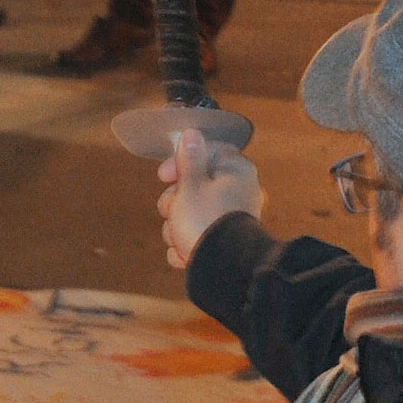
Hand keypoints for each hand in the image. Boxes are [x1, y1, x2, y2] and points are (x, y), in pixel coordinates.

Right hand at [158, 139, 265, 269]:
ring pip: (192, 214)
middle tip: (171, 211)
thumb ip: (189, 159)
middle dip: (174, 203)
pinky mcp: (223, 242)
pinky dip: (187, 246)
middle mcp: (238, 192)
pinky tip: (185, 254)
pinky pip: (197, 237)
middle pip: (195, 187)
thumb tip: (192, 133)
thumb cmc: (205, 220)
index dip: (180, 162)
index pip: (206, 152)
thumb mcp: (190, 185)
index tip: (164, 176)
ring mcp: (231, 218)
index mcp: (235, 171)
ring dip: (176, 227)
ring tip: (180, 239)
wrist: (221, 269)